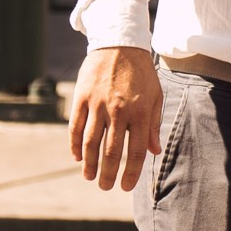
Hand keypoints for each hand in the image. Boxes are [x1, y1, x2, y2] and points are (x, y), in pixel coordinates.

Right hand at [68, 46, 162, 189]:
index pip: (135, 151)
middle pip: (111, 151)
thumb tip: (154, 152)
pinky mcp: (82, 97)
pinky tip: (77, 157)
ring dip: (89, 164)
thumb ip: (153, 125)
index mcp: (140, 112)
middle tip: (105, 187)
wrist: (119, 43)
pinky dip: (75, 145)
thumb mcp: (154, 96)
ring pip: (91, 143)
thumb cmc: (141, 72)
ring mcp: (98, 104)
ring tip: (89, 177)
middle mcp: (119, 110)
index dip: (130, 173)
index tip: (125, 187)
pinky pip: (76, 127)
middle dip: (107, 174)